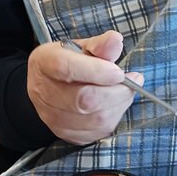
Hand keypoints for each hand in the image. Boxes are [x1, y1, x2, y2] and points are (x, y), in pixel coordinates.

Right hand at [27, 31, 142, 144]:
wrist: (49, 88)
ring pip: (96, 119)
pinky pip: (99, 131)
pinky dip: (115, 116)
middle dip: (117, 91)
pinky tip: (116, 104)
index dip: (97, 71)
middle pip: (84, 99)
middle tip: (134, 80)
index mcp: (44, 63)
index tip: (119, 72)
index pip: (66, 68)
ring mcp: (53, 118)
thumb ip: (99, 44)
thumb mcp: (80, 47)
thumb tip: (115, 40)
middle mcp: (43, 93)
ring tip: (126, 90)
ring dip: (120, 104)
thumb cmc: (69, 63)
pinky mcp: (67, 135)